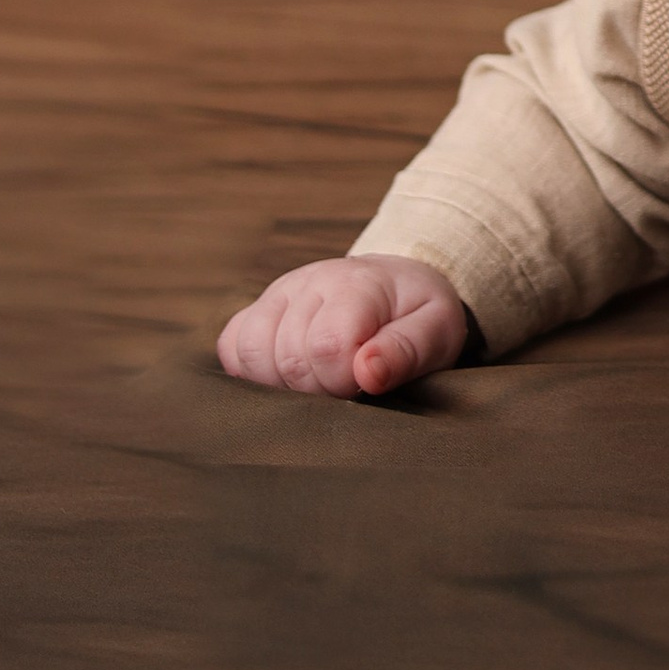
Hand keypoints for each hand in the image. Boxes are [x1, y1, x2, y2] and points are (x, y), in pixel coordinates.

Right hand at [217, 255, 468, 399]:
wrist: (400, 287)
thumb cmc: (419, 315)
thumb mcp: (437, 331)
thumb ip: (407, 351)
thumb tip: (367, 372)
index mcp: (359, 284)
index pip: (326, 346)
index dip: (343, 382)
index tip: (364, 385)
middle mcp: (312, 280)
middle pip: (286, 356)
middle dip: (316, 389)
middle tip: (345, 388)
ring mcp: (281, 292)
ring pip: (249, 351)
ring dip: (280, 382)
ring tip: (318, 381)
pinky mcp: (260, 308)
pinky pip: (231, 345)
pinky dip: (250, 371)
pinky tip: (286, 375)